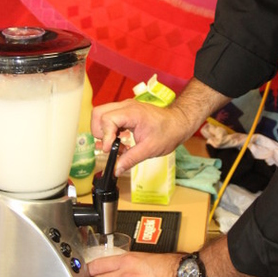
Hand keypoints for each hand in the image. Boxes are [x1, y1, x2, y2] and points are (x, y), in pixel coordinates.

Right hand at [91, 78, 230, 173]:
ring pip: (101, 115)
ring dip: (104, 132)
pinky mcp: (126, 112)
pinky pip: (109, 118)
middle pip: (98, 113)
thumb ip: (130, 159)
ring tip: (117, 146)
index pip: (107, 120)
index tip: (109, 150)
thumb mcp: (150, 149)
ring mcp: (125, 108)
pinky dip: (110, 131)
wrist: (179, 123)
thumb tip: (115, 169)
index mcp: (132, 113)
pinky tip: (121, 142)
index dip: (105, 137)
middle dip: (99, 132)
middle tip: (109, 147)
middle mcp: (126, 106)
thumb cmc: (169, 132)